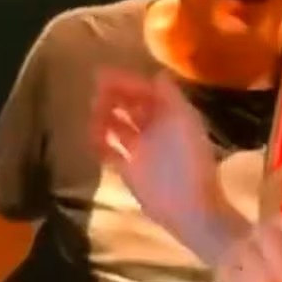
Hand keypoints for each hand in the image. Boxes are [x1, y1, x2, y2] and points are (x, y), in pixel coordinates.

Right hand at [89, 68, 241, 259]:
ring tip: (92, 120)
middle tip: (93, 97)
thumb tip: (156, 73)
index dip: (125, 82)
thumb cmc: (188, 161)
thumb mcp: (183, 121)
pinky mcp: (130, 171)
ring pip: (117, 126)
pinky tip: (92, 140)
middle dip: (111, 98)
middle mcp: (156, 129)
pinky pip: (109, 152)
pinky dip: (99, 144)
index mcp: (171, 115)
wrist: (189, 208)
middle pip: (129, 105)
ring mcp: (142, 150)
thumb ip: (170, 96)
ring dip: (103, 119)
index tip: (100, 77)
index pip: (144, 91)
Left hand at [219, 216, 281, 281]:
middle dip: (256, 240)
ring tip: (244, 276)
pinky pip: (227, 262)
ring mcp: (262, 281)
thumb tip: (280, 215)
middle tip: (255, 260)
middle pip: (267, 229)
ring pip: (244, 244)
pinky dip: (226, 271)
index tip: (276, 236)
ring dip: (239, 256)